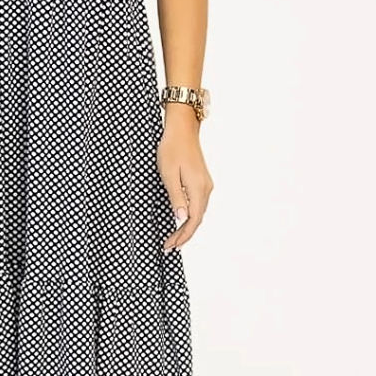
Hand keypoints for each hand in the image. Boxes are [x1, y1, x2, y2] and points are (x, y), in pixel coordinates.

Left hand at [156, 121, 213, 251]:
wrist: (182, 129)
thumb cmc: (172, 148)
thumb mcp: (168, 174)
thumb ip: (176, 197)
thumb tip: (181, 219)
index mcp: (198, 189)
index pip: (193, 221)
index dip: (182, 236)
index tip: (170, 246)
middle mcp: (206, 189)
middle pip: (197, 219)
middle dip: (183, 235)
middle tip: (169, 247)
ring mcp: (206, 185)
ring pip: (198, 212)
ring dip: (187, 227)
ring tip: (173, 238)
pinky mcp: (202, 180)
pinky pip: (198, 204)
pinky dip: (190, 216)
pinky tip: (181, 220)